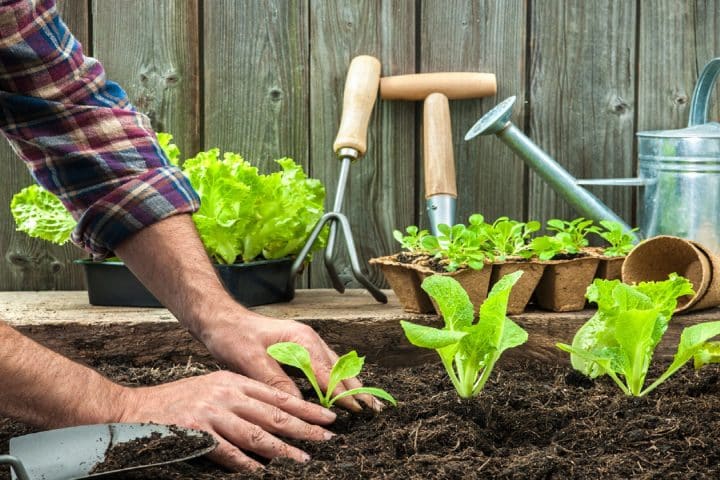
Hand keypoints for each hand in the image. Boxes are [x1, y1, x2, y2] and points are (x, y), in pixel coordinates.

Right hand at [119, 370, 336, 470]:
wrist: (136, 409)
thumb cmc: (178, 401)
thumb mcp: (213, 388)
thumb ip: (241, 399)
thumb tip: (272, 416)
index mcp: (233, 382)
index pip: (278, 395)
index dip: (305, 408)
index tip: (326, 417)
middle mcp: (226, 395)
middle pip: (273, 414)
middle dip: (304, 428)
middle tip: (326, 439)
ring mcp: (212, 413)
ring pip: (256, 434)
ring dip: (282, 449)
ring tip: (303, 460)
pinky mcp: (197, 432)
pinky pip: (228, 452)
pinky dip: (247, 463)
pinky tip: (262, 471)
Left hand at [201, 311, 380, 411]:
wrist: (222, 320)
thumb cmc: (234, 336)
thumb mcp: (252, 361)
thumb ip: (277, 382)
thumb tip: (298, 405)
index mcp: (302, 340)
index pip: (328, 373)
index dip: (343, 393)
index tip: (357, 410)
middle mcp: (309, 340)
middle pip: (339, 368)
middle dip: (357, 388)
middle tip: (374, 408)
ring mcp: (305, 343)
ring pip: (335, 366)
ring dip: (350, 384)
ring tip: (366, 401)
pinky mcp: (299, 348)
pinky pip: (324, 365)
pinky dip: (336, 379)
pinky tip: (341, 389)